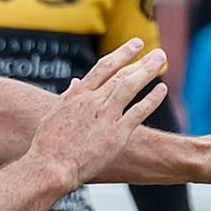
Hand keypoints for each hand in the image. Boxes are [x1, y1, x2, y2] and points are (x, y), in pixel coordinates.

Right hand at [29, 38, 171, 189]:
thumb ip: (69, 97)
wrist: (50, 165)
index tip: (136, 45)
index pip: (103, 67)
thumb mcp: (55, 114)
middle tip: (158, 52)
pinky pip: (138, 112)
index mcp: (77, 94)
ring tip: (162, 60)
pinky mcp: (116, 134)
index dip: (122, 55)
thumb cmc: (48, 144)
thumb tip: (76, 83)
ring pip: (130, 86)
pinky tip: (162, 90)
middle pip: (120, 74)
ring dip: (147, 71)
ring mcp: (105, 116)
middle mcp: (92, 101)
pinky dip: (151, 99)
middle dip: (141, 61)